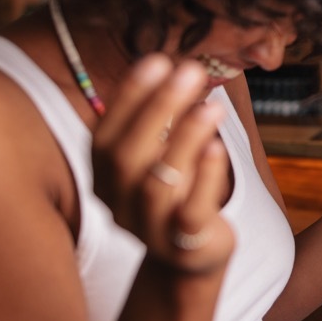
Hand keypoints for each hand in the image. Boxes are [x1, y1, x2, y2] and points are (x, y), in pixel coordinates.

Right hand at [91, 54, 235, 272]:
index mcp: (103, 178)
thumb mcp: (159, 158)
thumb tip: (175, 67)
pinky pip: (190, 212)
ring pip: (158, 182)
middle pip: (126, 154)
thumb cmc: (176, 194)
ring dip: (185, 138)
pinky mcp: (184, 246)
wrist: (189, 260)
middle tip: (188, 70)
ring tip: (213, 105)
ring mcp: (148, 228)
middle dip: (157, 107)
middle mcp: (117, 204)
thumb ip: (159, 123)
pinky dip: (205, 177)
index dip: (128, 97)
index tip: (156, 60)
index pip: (105, 134)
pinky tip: (218, 148)